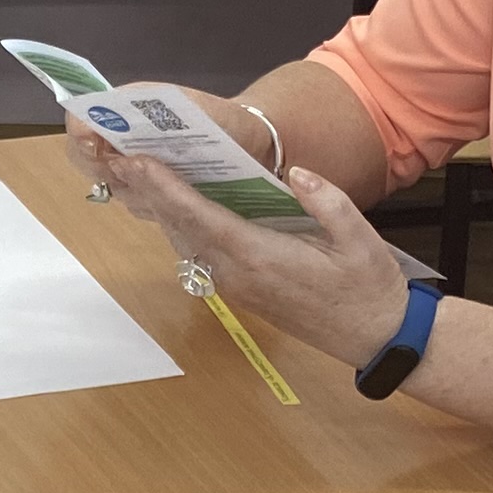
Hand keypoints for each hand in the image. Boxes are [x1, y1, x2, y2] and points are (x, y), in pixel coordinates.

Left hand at [67, 104, 409, 367]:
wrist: (375, 336)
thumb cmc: (369, 286)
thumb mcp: (360, 237)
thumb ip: (326, 201)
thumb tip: (295, 172)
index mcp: (261, 257)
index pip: (201, 218)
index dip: (165, 189)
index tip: (137, 162)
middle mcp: (238, 274)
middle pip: (182, 229)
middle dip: (148, 193)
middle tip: (116, 156)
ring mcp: (237, 286)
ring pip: (187, 243)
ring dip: (160, 209)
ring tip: (133, 172)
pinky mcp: (243, 290)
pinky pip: (202, 252)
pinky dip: (182, 225)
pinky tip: (173, 203)